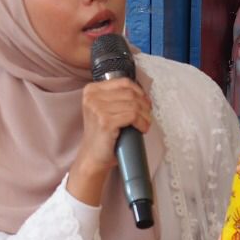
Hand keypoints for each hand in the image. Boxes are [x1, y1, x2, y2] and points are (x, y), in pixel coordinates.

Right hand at [67, 79, 152, 204]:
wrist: (92, 156)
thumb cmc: (101, 134)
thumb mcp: (104, 109)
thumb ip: (117, 97)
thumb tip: (142, 93)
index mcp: (91, 90)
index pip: (123, 82)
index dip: (139, 91)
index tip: (145, 102)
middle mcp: (92, 97)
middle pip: (130, 93)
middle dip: (144, 104)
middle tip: (148, 115)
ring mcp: (98, 109)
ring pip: (133, 104)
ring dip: (145, 115)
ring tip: (145, 124)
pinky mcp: (105, 121)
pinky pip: (132, 116)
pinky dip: (142, 122)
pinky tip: (142, 129)